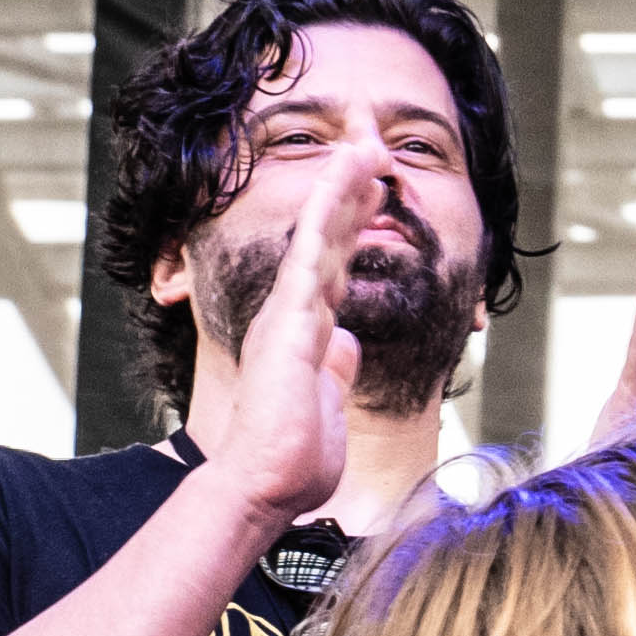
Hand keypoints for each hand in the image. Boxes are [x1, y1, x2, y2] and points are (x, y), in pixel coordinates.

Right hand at [215, 147, 385, 528]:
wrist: (263, 486)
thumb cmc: (291, 460)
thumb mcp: (327, 404)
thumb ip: (334, 368)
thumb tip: (346, 341)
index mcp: (305, 335)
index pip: (334, 269)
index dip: (352, 229)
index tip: (372, 194)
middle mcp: (292, 317)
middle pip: (326, 243)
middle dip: (350, 195)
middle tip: (371, 153)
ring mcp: (288, 316)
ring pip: (317, 237)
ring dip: (341, 189)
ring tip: (363, 149)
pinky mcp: (288, 323)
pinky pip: (309, 255)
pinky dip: (326, 215)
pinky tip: (342, 181)